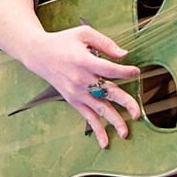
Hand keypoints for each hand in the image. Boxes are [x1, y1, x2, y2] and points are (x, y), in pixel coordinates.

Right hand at [23, 23, 141, 149]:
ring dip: (113, 121)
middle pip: (106, 93)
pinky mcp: (73, 100)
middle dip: (124, 103)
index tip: (137, 72)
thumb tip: (124, 55)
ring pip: (99, 109)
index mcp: (84, 61)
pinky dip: (96, 129)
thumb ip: (105, 43)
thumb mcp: (84, 34)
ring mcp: (76, 92)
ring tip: (126, 132)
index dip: (124, 72)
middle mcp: (81, 79)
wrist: (39, 54)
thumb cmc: (64, 41)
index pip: (108, 69)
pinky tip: (105, 142)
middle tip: (137, 113)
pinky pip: (87, 116)